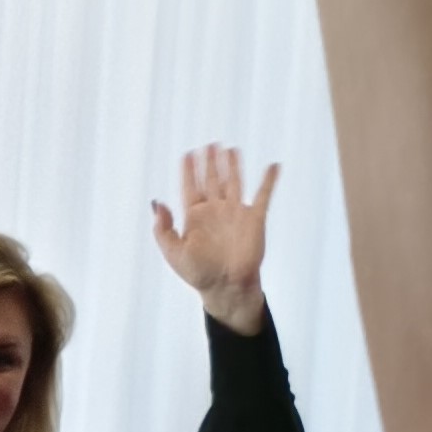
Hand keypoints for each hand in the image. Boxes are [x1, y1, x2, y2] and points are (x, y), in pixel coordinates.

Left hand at [150, 143, 278, 332]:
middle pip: (212, 180)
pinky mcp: (255, 219)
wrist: (226, 287)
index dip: (189, 171)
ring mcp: (236, 213)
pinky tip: (273, 166)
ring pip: (234, 182)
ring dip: (233, 166)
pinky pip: (264, 195)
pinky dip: (269, 180)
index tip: (188, 154)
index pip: (190, 187)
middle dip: (210, 163)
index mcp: (195, 218)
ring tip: (230, 149)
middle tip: (210, 144)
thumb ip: (163, 229)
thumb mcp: (173, 253)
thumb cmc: (198, 274)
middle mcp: (215, 211)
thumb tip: (158, 203)